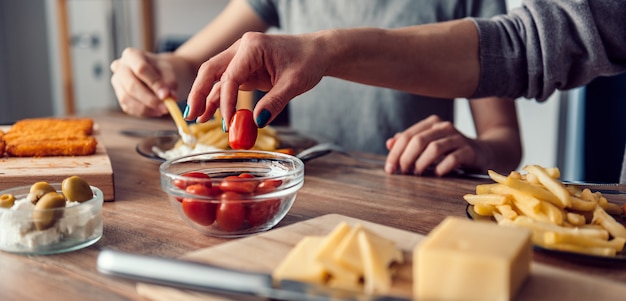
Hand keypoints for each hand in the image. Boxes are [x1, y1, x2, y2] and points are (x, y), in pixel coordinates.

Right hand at [110, 48, 192, 116]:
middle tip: (166, 107)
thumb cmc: (163, 70)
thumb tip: (168, 97)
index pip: (141, 69)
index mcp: (131, 55)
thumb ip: (170, 82)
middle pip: (131, 86)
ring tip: (165, 109)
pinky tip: (157, 111)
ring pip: (128, 99)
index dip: (154, 83)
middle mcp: (119, 67)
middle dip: (150, 99)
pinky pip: (130, 108)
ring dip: (148, 108)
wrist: (159, 74)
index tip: (166, 95)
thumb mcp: (170, 71)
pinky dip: (145, 112)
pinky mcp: (120, 97)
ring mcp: (117, 83)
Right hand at [185, 32, 327, 125]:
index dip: (226, 101)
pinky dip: (219, 99)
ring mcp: (241, 59)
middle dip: (199, 93)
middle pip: (211, 70)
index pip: (230, 76)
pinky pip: (227, 84)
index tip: (227, 121)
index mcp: (252, 46)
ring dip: (206, 98)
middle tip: (191, 115)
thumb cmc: (308, 61)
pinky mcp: (245, 70)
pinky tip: (211, 114)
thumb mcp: (294, 83)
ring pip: (216, 78)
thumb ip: (275, 103)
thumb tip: (256, 121)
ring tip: (198, 119)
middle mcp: (242, 49)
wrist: (317, 53)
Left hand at [384, 115, 486, 175]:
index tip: (390, 169)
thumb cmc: (449, 150)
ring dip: (421, 163)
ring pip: (434, 148)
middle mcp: (444, 127)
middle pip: (418, 140)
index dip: (395, 153)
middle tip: (402, 172)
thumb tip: (389, 143)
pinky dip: (442, 168)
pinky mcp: (469, 151)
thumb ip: (409, 143)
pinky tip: (437, 174)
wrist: (481, 152)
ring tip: (417, 173)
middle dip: (406, 158)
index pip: (407, 136)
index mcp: (432, 124)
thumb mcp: (428, 145)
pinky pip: (453, 158)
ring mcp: (458, 138)